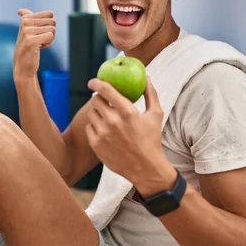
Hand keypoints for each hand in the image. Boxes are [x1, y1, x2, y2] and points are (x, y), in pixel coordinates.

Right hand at [13, 9, 55, 79]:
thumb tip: (20, 10)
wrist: (23, 65)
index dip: (48, 25)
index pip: (50, 14)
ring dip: (48, 39)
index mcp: (25, 18)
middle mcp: (25, 22)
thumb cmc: (27, 47)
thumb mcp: (26, 31)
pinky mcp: (31, 40)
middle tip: (39, 40)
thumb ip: (26, 19)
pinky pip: (50, 36)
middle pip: (53, 22)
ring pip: (53, 30)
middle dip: (49, 32)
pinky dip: (48, 44)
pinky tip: (38, 48)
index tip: (38, 33)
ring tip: (38, 45)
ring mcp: (27, 31)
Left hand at [86, 76, 174, 191]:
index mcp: (127, 112)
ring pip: (91, 114)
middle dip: (99, 98)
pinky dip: (95, 126)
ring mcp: (103, 134)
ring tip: (106, 117)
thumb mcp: (156, 114)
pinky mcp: (96, 145)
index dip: (97, 82)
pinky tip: (104, 130)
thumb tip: (147, 77)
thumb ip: (150, 93)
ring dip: (97, 112)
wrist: (146, 168)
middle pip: (95, 100)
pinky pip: (89, 128)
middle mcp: (113, 122)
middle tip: (104, 101)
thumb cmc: (152, 139)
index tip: (93, 81)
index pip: (106, 90)